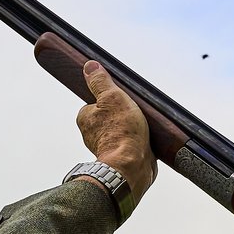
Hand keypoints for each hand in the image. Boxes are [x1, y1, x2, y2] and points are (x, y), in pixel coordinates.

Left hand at [75, 60, 156, 198]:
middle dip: (122, 114)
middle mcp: (92, 134)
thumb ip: (100, 82)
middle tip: (134, 113)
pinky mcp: (122, 157)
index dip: (112, 99)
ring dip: (131, 129)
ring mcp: (107, 146)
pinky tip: (147, 138)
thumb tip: (89, 66)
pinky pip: (130, 144)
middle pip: (110, 116)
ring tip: (142, 126)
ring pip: (120, 130)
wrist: (133, 166)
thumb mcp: (112, 97)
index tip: (122, 100)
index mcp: (86, 119)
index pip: (97, 102)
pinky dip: (138, 141)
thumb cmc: (121, 133)